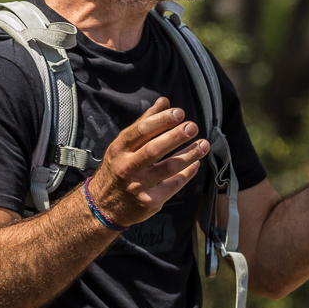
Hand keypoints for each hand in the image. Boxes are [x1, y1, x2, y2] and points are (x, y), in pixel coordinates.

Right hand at [87, 97, 208, 227]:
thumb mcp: (123, 146)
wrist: (104, 206)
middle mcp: (127, 167)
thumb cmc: (118, 169)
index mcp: (119, 149)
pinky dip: (188, 172)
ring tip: (203, 145)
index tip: (179, 113)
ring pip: (168, 167)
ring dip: (189, 154)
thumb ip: (144, 123)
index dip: (162, 120)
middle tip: (193, 127)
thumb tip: (164, 101)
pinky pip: (174, 184)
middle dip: (176, 136)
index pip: (141, 131)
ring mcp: (138, 185)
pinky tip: (195, 163)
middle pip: (154, 149)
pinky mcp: (149, 201)